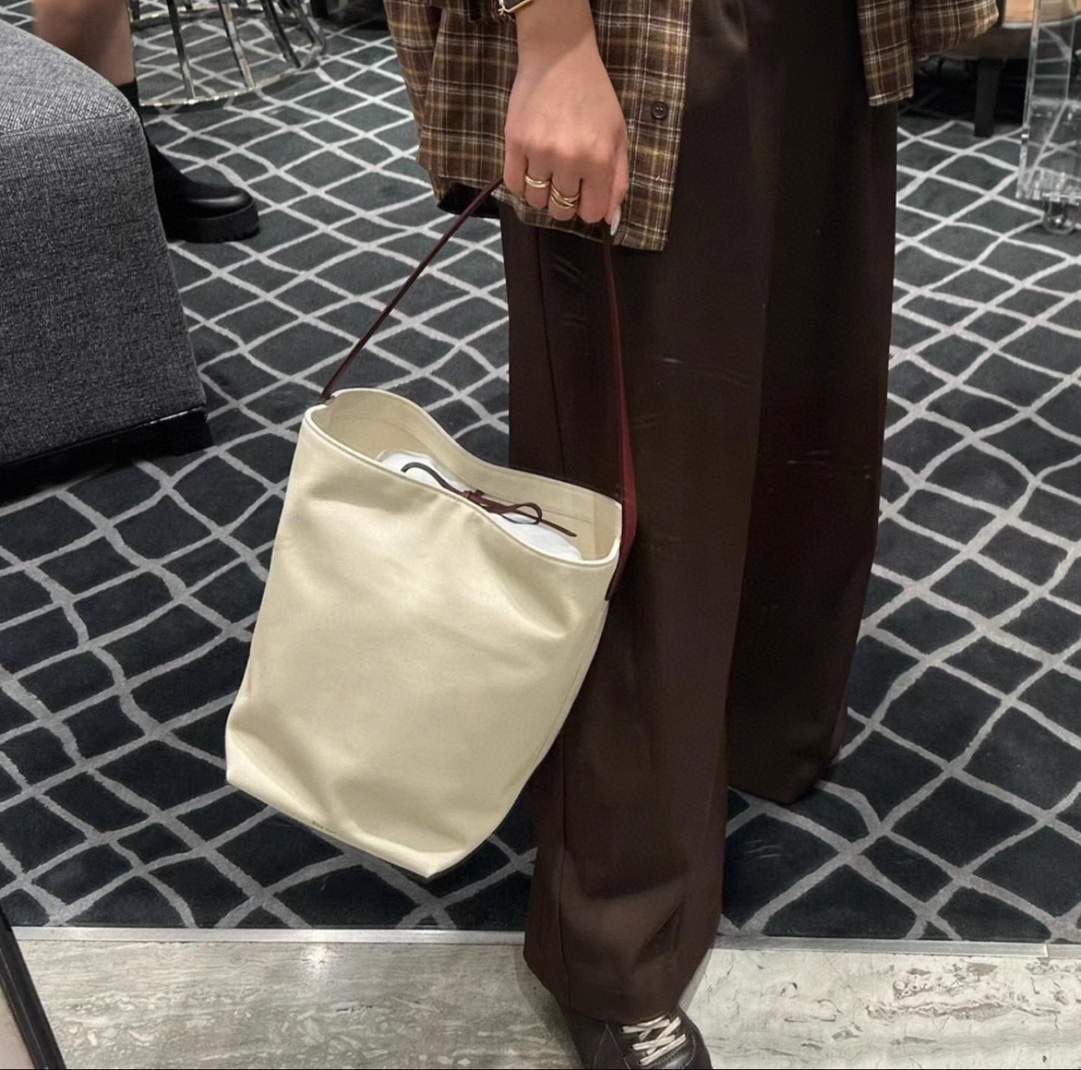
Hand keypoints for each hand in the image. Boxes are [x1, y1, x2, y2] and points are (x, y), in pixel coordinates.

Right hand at [503, 0, 627, 228]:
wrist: (559, 56)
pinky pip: (514, 184)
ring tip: (548, 169)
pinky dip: (522, 183)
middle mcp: (568, 160)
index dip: (589, 207)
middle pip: (561, 211)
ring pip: (537, 201)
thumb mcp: (617, 136)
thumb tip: (609, 220)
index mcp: (598, 159)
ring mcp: (539, 152)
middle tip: (566, 179)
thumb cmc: (594, 96)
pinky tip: (531, 166)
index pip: (591, 212)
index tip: (586, 192)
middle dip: (565, 201)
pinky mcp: (515, 143)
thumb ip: (618, 180)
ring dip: (543, 192)